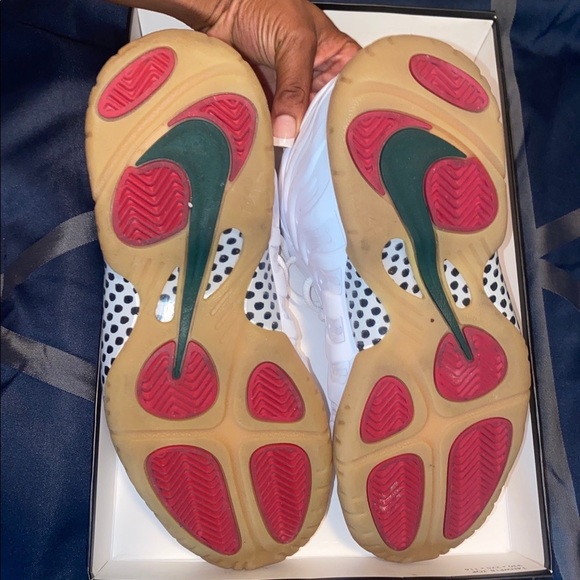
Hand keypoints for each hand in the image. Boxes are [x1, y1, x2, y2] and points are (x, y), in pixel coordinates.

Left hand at [112, 0, 359, 142]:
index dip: (343, 116)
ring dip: (291, 135)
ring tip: (290, 152)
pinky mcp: (270, 100)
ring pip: (297, 122)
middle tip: (308, 150)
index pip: (350, 94)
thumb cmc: (263, 4)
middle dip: (314, 131)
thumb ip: (295, 87)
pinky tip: (271, 143)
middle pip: (324, 115)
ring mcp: (292, 91)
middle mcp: (318, 77)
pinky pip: (274, 122)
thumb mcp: (294, 42)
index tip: (334, 138)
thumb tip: (289, 130)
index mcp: (338, 58)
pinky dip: (271, 131)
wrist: (222, 7)